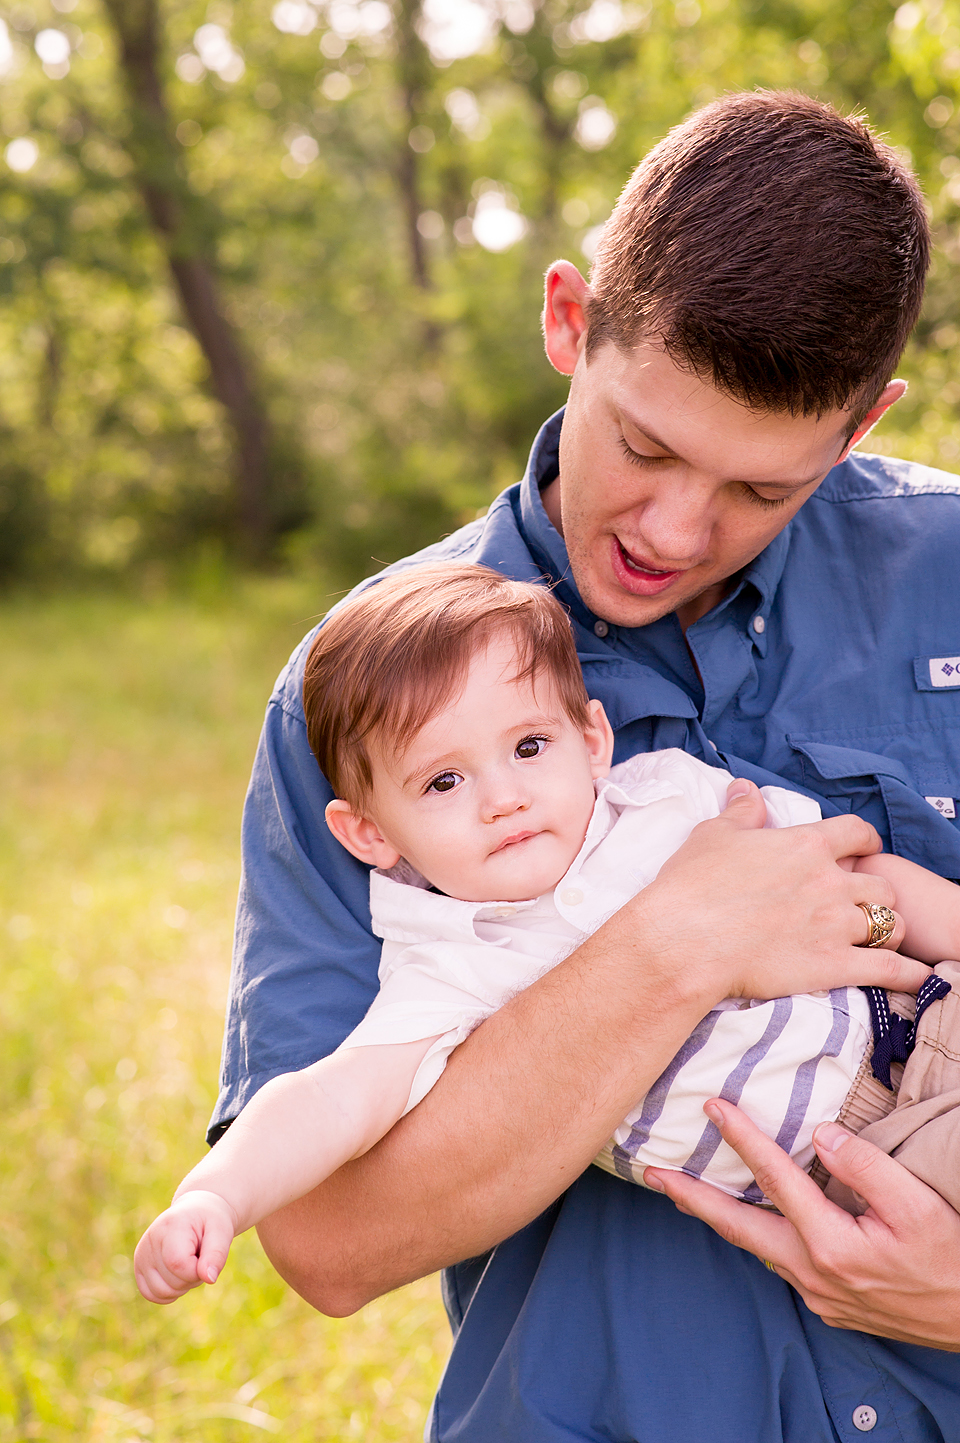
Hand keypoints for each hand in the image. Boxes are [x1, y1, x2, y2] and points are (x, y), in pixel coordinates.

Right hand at [134, 1190, 236, 1304]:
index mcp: (170, 1226)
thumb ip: (216, 1255)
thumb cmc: (210, 1221)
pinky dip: (169, 1292)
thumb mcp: (222, 1231)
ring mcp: (141, 1254)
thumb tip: (209, 1279)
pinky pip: (151, 1294)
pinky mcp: (139, 1267)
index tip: (206, 1256)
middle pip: (171, 1282)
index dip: (198, 1271)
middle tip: (199, 1256)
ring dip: (182, 1286)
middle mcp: (150, 1240)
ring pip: (161, 1292)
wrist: (196, 1212)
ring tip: (189, 1263)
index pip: (178, 1264)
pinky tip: (178, 1274)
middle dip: (193, 1278)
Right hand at [634, 780, 925, 1005]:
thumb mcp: (713, 835)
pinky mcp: (835, 965)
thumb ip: (741, 811)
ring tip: (878, 938)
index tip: (864, 849)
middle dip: (876, 892)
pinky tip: (915, 977)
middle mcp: (830, 882)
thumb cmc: (693, 886)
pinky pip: (891, 969)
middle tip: (861, 903)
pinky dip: (909, 975)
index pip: (857, 832)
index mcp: (806, 845)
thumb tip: (746, 788)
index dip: (865, 840)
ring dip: (887, 929)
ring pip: (890, 923)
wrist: (685, 941)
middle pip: (881, 883)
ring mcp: (836, 925)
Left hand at [644, 1099, 959, 1349]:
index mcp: (832, 1245)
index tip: (714, 1107)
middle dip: (691, 1197)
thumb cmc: (952, 1258)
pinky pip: (780, 1262)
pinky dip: (756, 1236)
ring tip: (684, 1192)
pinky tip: (750, 1219)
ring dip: (719, 1217)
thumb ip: (865, 1165)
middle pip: (739, 1227)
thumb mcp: (917, 1204)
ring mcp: (819, 1295)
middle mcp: (814, 1275)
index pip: (776, 1179)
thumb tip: (818, 1136)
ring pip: (757, 1247)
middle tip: (652, 1173)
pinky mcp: (829, 1305)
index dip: (742, 1138)